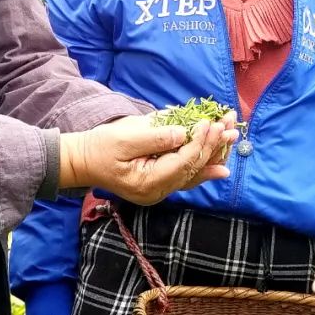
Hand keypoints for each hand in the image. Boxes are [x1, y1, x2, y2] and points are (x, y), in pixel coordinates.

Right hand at [59, 113, 235, 204]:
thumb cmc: (99, 147)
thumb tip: (183, 133)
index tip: (210, 122)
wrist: (82, 162)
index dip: (199, 142)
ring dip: (213, 154)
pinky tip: (221, 165)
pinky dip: (203, 166)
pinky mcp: (160, 183)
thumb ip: (154, 137)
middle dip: (213, 145)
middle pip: (193, 169)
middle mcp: (158, 191)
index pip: (183, 162)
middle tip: (230, 125)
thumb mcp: (123, 138)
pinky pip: (186, 176)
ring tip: (232, 137)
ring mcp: (160, 190)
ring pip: (194, 174)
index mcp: (147, 182)